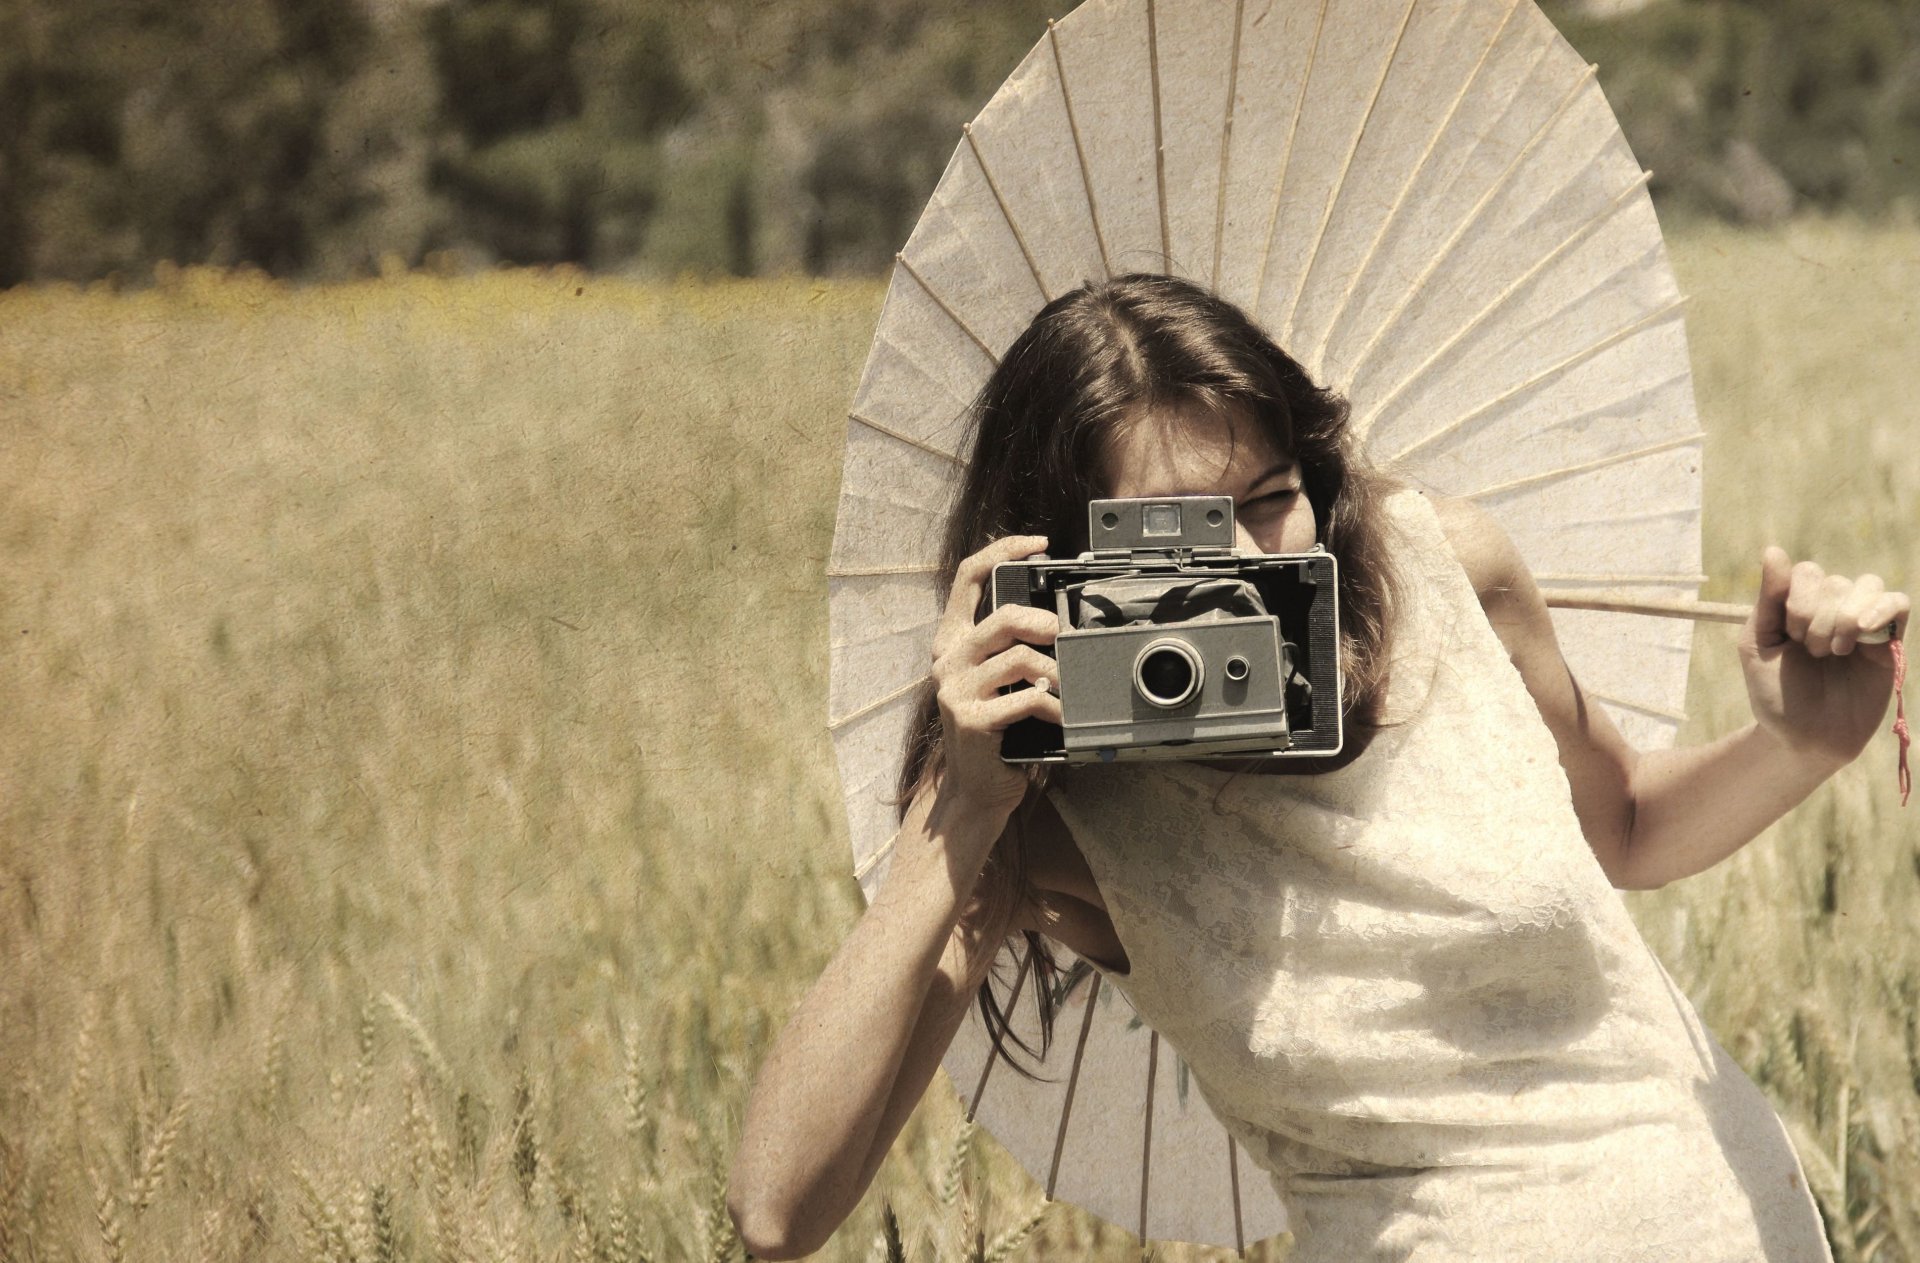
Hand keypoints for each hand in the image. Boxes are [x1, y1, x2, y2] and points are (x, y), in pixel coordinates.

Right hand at [928, 535, 1063, 822]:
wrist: (976, 788)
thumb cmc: (996, 731)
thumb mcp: (999, 682)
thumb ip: (1012, 649)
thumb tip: (1056, 623)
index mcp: (953, 642)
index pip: (967, 578)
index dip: (1001, 551)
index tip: (1037, 544)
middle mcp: (947, 660)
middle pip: (1001, 619)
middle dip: (1041, 624)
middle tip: (1063, 635)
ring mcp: (955, 690)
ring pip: (1017, 660)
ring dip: (1054, 673)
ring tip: (1066, 687)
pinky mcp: (970, 719)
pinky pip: (1024, 700)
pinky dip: (1052, 707)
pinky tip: (1060, 717)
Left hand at [1739, 546, 1909, 766]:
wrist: (1805, 738)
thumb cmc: (1776, 694)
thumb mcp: (1758, 645)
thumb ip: (1768, 599)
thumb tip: (1773, 550)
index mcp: (1797, 606)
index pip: (1806, 572)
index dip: (1798, 599)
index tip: (1790, 636)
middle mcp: (1831, 609)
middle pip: (1834, 581)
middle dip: (1817, 617)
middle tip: (1812, 652)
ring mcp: (1862, 623)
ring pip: (1866, 585)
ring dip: (1845, 616)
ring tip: (1835, 651)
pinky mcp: (1890, 641)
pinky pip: (1898, 602)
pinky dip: (1882, 608)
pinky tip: (1863, 630)